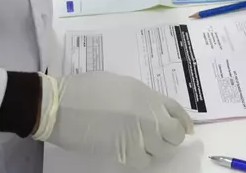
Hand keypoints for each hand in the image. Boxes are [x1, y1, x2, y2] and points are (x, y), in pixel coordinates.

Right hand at [33, 72, 193, 168]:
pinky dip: (140, 160)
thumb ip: (140, 97)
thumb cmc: (85, 89)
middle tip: (159, 140)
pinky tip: (130, 154)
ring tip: (142, 147)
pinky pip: (142, 161)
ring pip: (161, 151)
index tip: (186, 129)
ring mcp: (138, 132)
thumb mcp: (120, 84)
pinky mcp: (124, 150)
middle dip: (170, 138)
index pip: (176, 110)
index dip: (183, 122)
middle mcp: (148, 113)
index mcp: (146, 93)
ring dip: (155, 151)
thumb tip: (151, 110)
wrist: (59, 104)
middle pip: (174, 133)